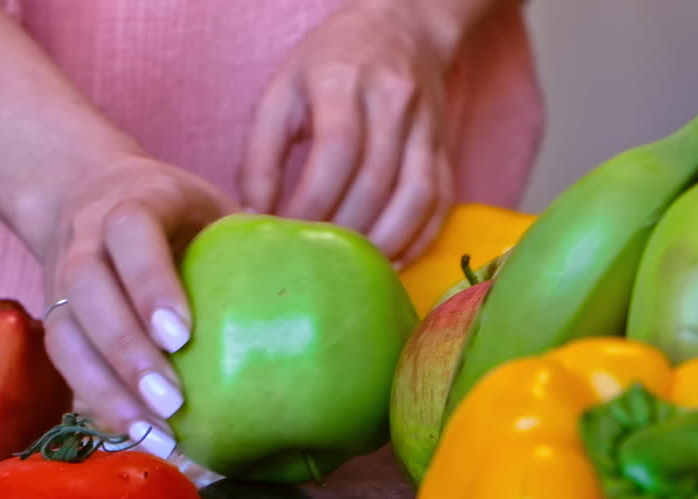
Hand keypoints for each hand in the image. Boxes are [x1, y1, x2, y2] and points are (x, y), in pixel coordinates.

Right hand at [38, 154, 235, 454]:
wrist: (83, 191)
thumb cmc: (174, 212)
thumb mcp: (212, 206)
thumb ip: (254, 240)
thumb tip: (339, 291)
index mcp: (133, 200)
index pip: (131, 233)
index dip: (151, 283)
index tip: (182, 335)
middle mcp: (85, 238)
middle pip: (87, 290)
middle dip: (125, 350)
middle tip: (172, 403)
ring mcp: (59, 279)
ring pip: (65, 334)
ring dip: (105, 389)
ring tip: (153, 434)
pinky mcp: (54, 316)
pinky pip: (63, 363)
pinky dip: (97, 402)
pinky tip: (136, 434)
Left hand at [238, 0, 454, 264]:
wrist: (403, 28)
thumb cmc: (329, 66)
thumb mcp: (281, 93)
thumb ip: (260, 155)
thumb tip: (252, 220)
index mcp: (342, 81)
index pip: (335, 151)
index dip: (311, 202)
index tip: (286, 235)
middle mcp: (392, 102)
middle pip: (374, 181)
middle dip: (341, 231)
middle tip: (313, 263)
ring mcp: (426, 127)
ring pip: (414, 197)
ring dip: (383, 244)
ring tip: (351, 271)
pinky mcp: (445, 150)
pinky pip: (439, 203)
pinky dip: (417, 241)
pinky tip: (389, 263)